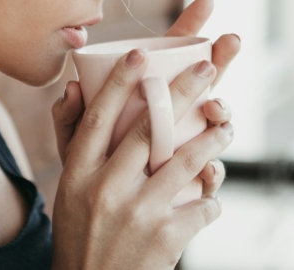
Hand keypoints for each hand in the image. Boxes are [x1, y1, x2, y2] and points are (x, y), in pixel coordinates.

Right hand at [51, 48, 233, 269]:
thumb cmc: (82, 233)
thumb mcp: (68, 190)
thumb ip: (71, 139)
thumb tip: (74, 87)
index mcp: (77, 174)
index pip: (99, 117)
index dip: (119, 83)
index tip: (139, 54)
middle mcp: (104, 189)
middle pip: (147, 129)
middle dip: (181, 93)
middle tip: (205, 67)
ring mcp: (137, 215)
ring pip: (185, 162)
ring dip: (212, 140)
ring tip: (225, 125)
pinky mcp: (165, 240)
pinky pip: (202, 206)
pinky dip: (211, 197)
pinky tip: (210, 194)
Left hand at [52, 0, 239, 165]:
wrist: (98, 229)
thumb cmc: (87, 175)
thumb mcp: (72, 145)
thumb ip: (68, 118)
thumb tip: (70, 89)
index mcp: (146, 98)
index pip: (170, 56)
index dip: (190, 27)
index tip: (208, 2)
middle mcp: (172, 116)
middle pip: (202, 81)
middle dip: (220, 58)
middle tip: (231, 40)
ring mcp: (186, 147)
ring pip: (215, 122)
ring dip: (221, 109)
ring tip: (215, 108)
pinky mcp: (191, 183)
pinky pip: (209, 174)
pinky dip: (213, 171)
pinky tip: (210, 170)